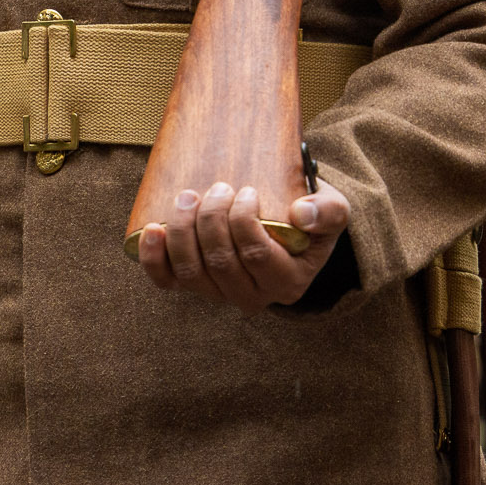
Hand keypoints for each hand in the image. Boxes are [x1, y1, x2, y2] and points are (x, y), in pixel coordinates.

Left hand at [135, 178, 351, 311]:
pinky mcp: (193, 285)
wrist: (290, 228)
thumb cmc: (310, 217)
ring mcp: (219, 293)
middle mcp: (252, 297)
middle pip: (219, 263)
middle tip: (216, 187)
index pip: (257, 257)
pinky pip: (167, 281)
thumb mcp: (334, 210)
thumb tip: (301, 213)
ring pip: (191, 272)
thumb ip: (329, 211)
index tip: (246, 191)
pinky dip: (153, 258)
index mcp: (287, 282)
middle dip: (210, 220)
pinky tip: (151, 230)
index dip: (243, 223)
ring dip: (182, 231)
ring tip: (187, 197)